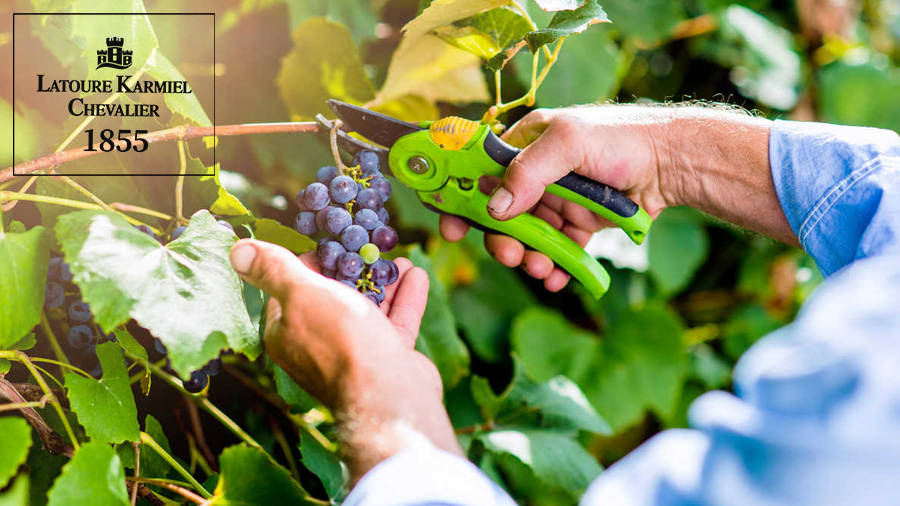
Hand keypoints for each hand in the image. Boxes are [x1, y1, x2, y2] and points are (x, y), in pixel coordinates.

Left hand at [229, 239, 460, 481]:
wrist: (389, 397)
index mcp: (286, 333)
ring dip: (382, 282)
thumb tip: (237, 249)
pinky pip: (394, 323)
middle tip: (366, 245)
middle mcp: (316, 345)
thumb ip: (274, 270)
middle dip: (351, 270)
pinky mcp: (385, 360)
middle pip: (332, 298)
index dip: (307, 263)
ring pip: (367, 309)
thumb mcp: (302, 294)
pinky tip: (417, 276)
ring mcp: (353, 353)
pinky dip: (404, 299)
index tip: (328, 242)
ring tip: (397, 259)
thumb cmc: (341, 342)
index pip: (290, 290)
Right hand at [441, 104, 793, 284]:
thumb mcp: (570, 143)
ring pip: (528, 237)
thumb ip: (530, 171)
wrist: (673, 164)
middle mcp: (537, 174)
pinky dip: (553, 266)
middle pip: (501, 214)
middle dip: (501, 239)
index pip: (480, 173)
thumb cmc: (622, 140)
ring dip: (528, 257)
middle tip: (510, 256)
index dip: (461, 200)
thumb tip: (496, 208)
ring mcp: (557, 201)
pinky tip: (557, 277)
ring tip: (541, 269)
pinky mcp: (578, 224)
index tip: (452, 230)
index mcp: (526, 144)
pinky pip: (556, 250)